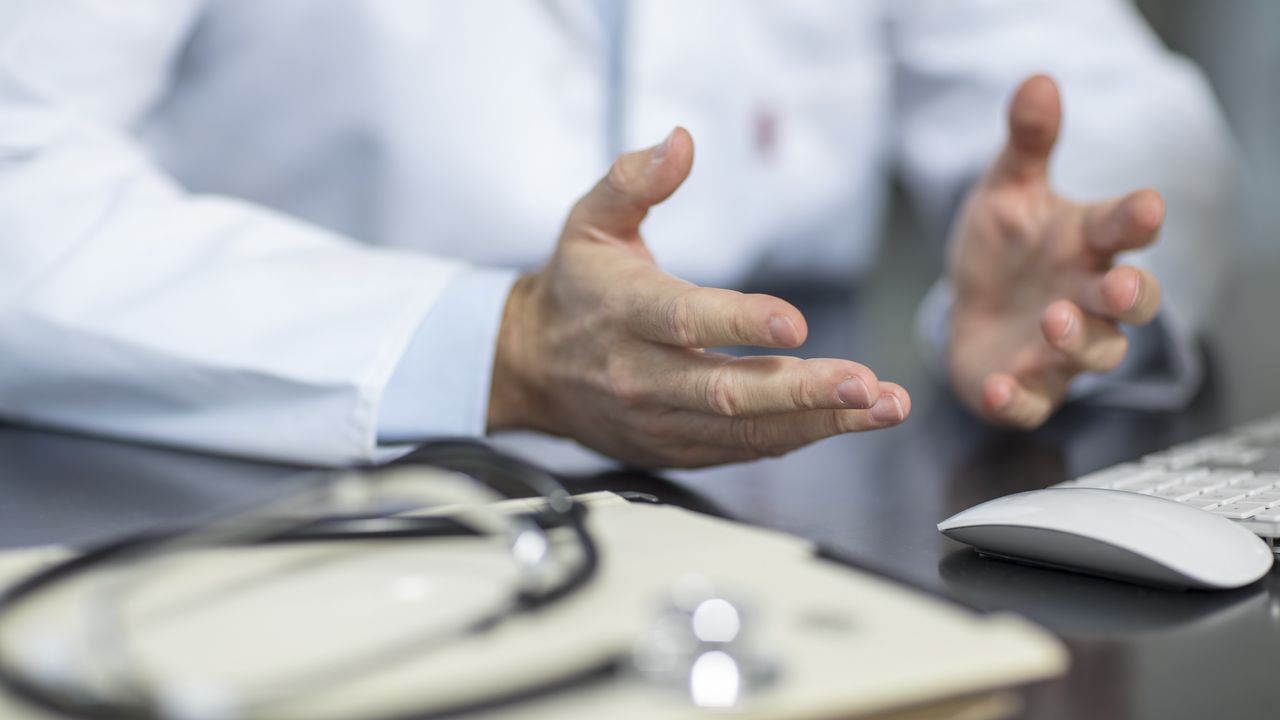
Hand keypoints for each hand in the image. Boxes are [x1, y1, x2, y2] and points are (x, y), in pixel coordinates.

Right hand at [488, 128, 909, 467]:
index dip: (739, 323)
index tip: (795, 323)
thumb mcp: (590, 222)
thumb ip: (634, 179)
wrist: (529, 367)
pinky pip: (743, 450)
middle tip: (864, 386)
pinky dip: (797, 438)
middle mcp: (642, 375)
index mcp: (626, 312)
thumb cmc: (575, 289)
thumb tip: (680, 141)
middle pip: (726, 391)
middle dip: (802, 392)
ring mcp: (660, 420)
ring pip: (745, 431)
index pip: (684, 320)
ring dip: (819, 423)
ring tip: (882, 408)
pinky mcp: (676, 448)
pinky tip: (846, 422)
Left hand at [948, 75, 1163, 427]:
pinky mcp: (1027, 388)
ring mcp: (1060, 348)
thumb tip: (1037, 82)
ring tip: (1053, 321)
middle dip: (1128, 296)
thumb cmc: (1004, 247)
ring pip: (1093, 354)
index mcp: (1086, 244)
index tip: (1148, 206)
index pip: (1123, 229)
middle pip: (1129, 304)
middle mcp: (1085, 298)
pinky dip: (1019, 400)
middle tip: (1114, 285)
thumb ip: (1027, 145)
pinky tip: (999, 390)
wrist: (969, 306)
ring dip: (1076, 341)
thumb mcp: (1006, 190)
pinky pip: (1034, 402)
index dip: (1137, 220)